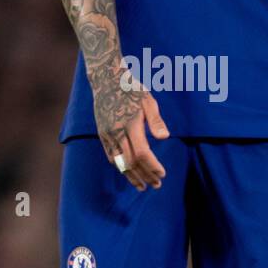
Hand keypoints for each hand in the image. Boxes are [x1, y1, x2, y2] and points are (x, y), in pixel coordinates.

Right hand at [92, 65, 168, 190]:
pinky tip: (129, 173)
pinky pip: (111, 156)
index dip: (152, 166)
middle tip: (157, 185)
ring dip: (132, 176)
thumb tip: (165, 138)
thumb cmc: (132, 89)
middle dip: (145, 176)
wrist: (106, 81)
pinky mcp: (102, 134)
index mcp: (130, 124)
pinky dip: (121, 167)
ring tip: (142, 186)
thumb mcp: (148, 101)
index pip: (142, 153)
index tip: (162, 174)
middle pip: (131, 162)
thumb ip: (156, 121)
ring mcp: (107, 135)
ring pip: (120, 163)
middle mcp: (116, 132)